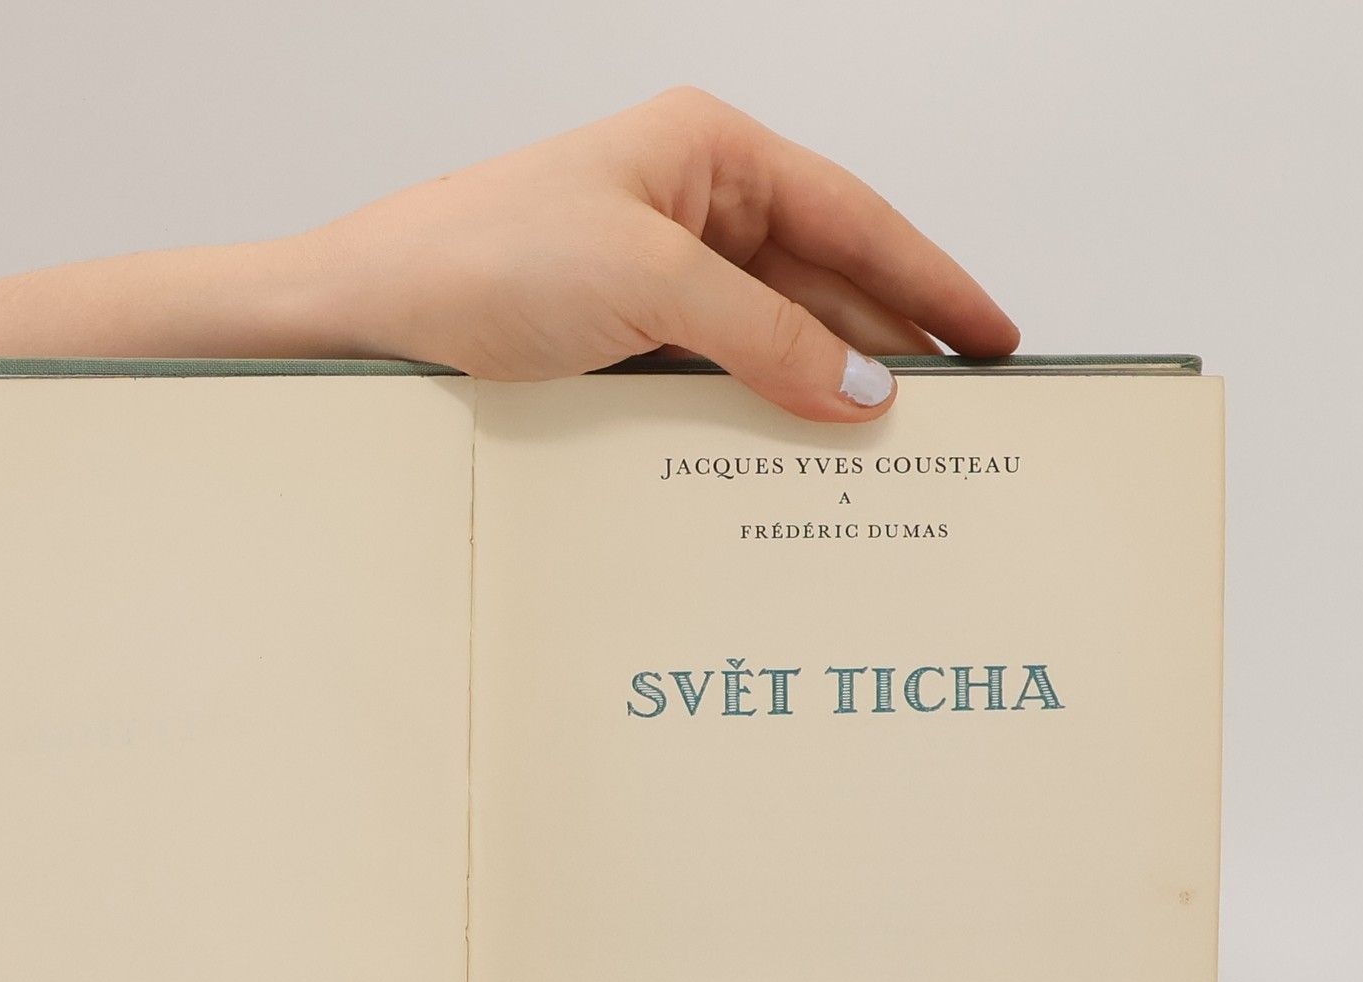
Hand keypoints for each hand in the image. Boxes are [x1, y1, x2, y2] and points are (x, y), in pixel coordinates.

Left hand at [308, 87, 1018, 420]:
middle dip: (888, 343)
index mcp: (707, 151)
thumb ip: (768, 335)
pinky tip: (795, 449)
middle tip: (958, 413)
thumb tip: (864, 390)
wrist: (367, 317)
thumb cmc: (483, 259)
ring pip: (772, 334)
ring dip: (825, 387)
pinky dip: (761, 410)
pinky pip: (717, 374)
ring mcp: (653, 276)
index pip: (852, 217)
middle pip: (821, 279)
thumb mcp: (649, 284)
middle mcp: (687, 205)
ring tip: (891, 448)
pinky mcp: (620, 340)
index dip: (930, 279)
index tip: (994, 336)